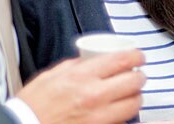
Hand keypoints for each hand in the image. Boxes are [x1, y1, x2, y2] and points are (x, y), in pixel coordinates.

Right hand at [17, 50, 145, 123]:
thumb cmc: (34, 105)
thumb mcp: (51, 75)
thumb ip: (74, 66)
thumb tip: (90, 60)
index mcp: (81, 76)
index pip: (122, 60)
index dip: (136, 56)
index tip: (138, 56)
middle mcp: (94, 95)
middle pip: (134, 81)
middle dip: (139, 76)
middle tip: (136, 74)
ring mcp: (100, 117)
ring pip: (134, 103)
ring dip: (135, 96)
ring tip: (129, 94)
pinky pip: (123, 121)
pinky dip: (124, 115)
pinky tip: (117, 111)